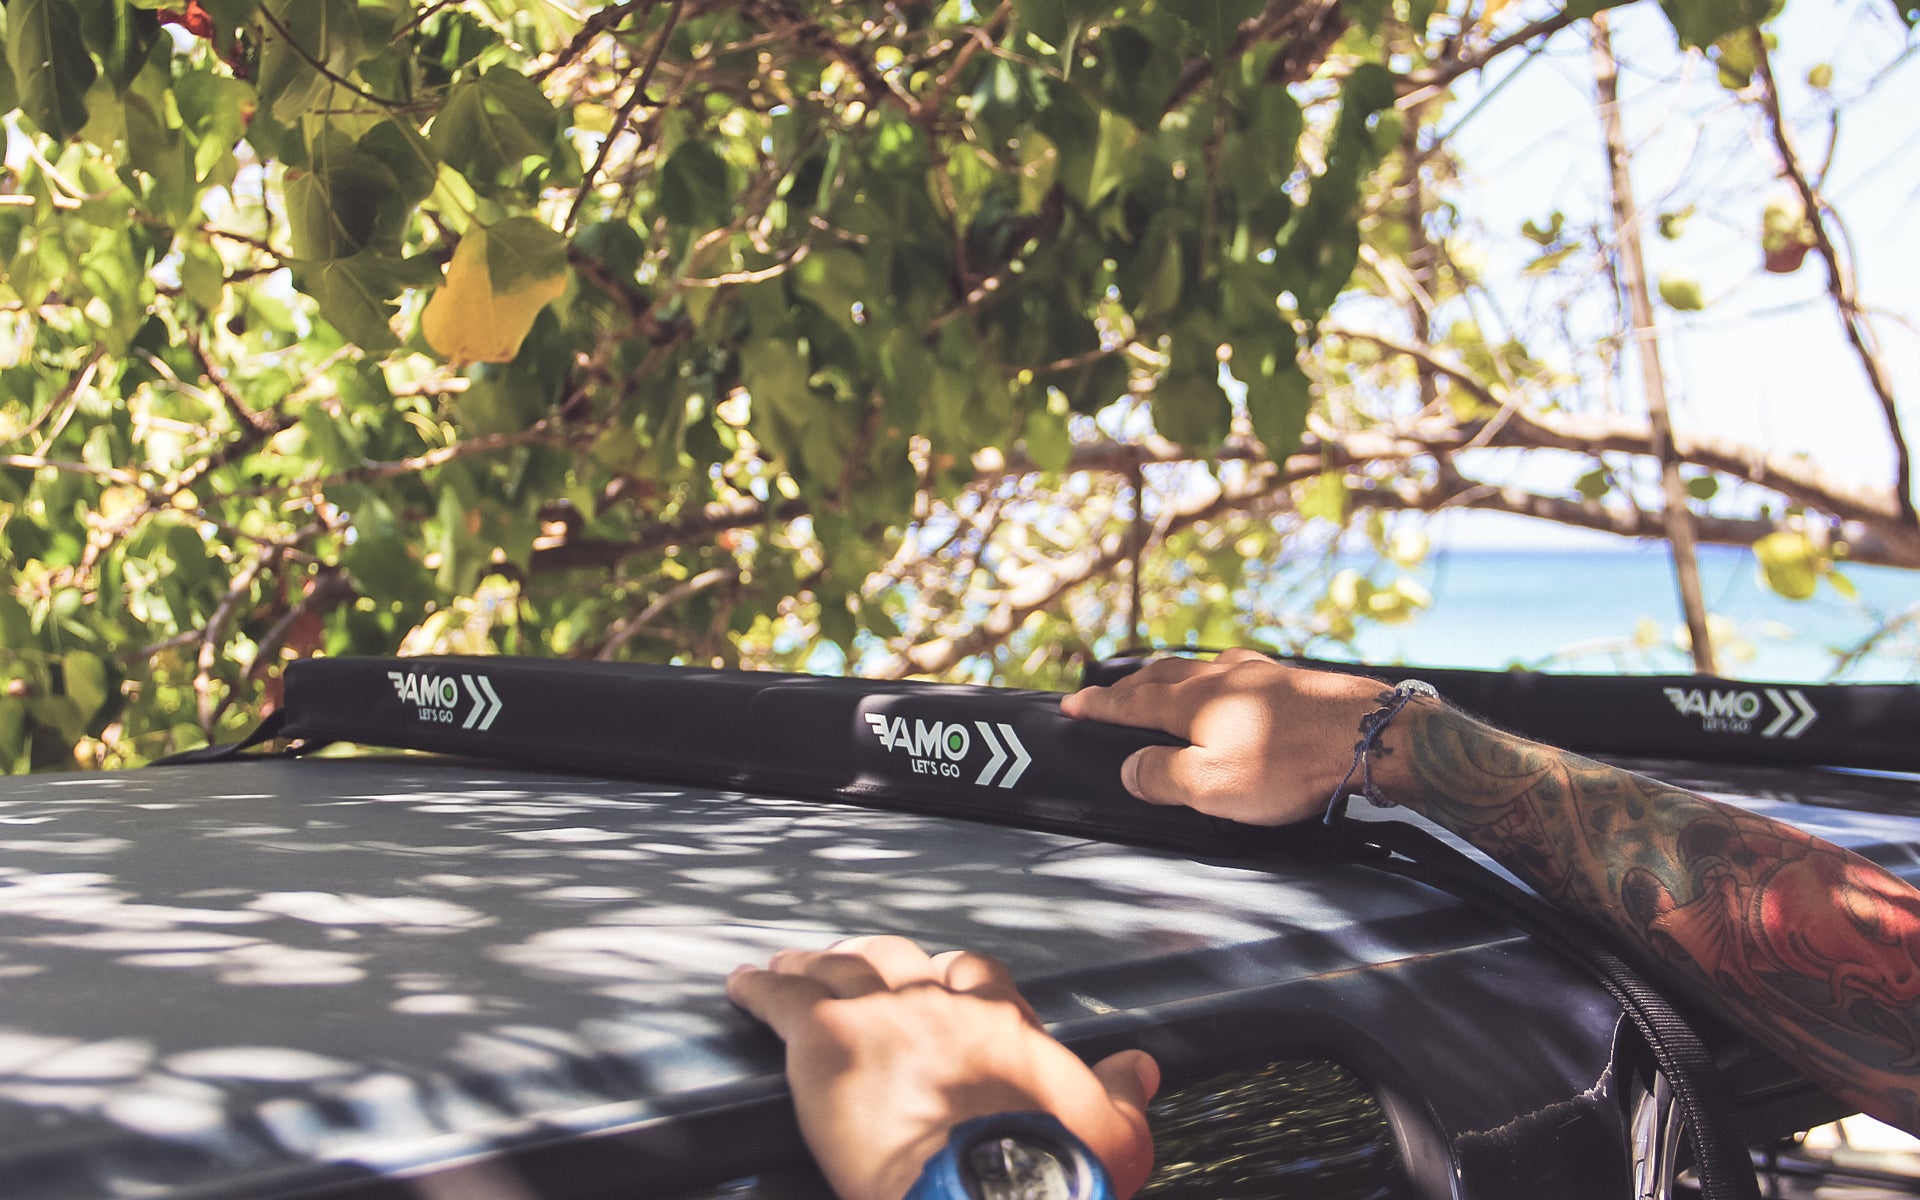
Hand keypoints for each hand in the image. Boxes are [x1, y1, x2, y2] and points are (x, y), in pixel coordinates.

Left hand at [728, 936, 1157, 1199]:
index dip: (955, 980)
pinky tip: (745, 985)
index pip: (977, 976)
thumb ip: (1121, 1094)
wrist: (981, 1193)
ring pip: (841, 967)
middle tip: (862, 971)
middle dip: (880, 962)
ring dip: (817, 965)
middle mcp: (939, 1004)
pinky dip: (761, 987)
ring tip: (797, 966)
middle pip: (902, 959)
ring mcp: (880, 1013)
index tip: (945, 986)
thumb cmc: (1044, 1171)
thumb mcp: (1110, 1134)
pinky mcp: (825, 1036)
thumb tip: (1140, 1070)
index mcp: (1000, 1024)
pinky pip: (783, 996)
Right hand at [1061, 649, 1390, 823]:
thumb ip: (1162, 777)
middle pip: (1163, 675)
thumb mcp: (1212, 787)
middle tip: (1108, 691)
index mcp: (1193, 704)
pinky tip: (1233, 680)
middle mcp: (1222, 679)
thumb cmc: (1290, 765)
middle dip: (1130, 684)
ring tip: (1163, 679)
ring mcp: (1261, 674)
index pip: (1132, 703)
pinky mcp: (1294, 679)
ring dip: (1173, 674)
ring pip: (1203, 667)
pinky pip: (1240, 670)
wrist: (1369, 734)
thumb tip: (1129, 768)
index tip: (1072, 705)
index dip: (1099, 706)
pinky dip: (1218, 675)